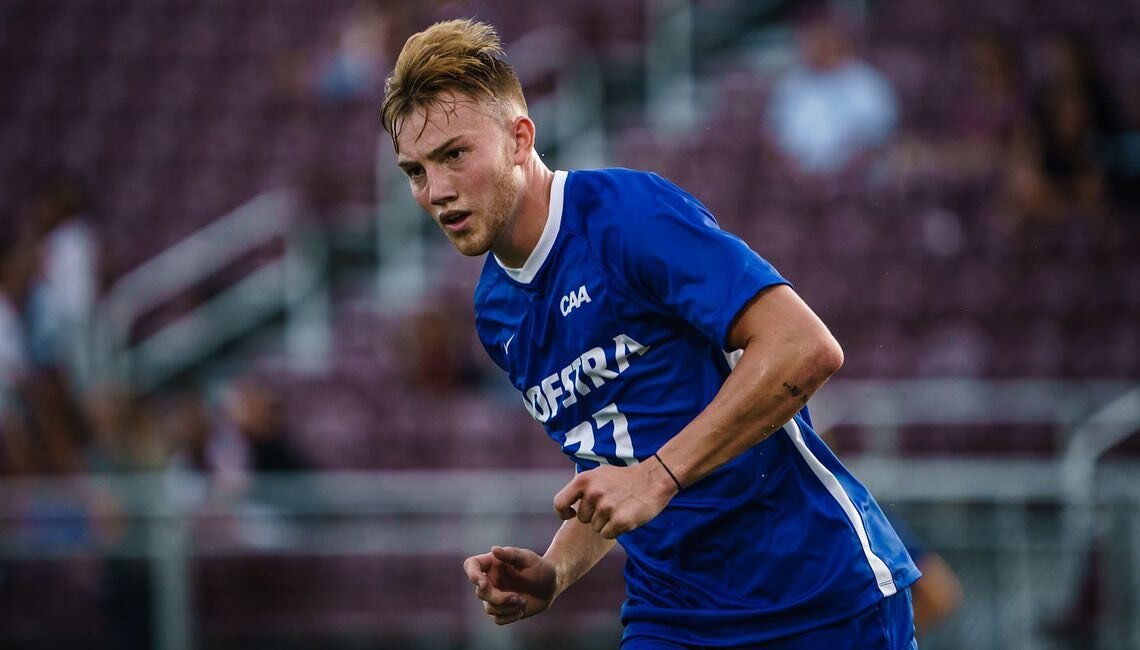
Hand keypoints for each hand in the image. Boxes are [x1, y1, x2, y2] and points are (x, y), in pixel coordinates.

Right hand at [463, 546, 557, 624]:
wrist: (551, 585)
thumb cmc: (540, 568)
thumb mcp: (529, 559)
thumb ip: (512, 554)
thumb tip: (494, 549)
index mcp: (492, 564)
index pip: (471, 565)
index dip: (473, 575)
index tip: (484, 584)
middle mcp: (489, 580)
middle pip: (480, 593)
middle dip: (498, 598)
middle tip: (517, 597)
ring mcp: (494, 596)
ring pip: (489, 608)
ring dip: (507, 608)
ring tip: (523, 601)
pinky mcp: (501, 610)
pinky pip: (497, 619)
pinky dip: (511, 616)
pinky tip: (522, 608)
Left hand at [552, 462, 677, 538]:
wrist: (654, 479)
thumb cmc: (624, 479)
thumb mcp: (598, 474)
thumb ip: (582, 488)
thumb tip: (566, 505)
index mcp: (584, 480)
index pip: (560, 503)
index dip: (563, 512)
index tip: (570, 514)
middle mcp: (593, 493)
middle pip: (582, 519)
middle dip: (594, 516)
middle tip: (610, 505)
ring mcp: (606, 507)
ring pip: (595, 528)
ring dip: (606, 523)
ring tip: (620, 508)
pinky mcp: (620, 521)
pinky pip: (607, 534)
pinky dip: (615, 530)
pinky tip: (625, 517)